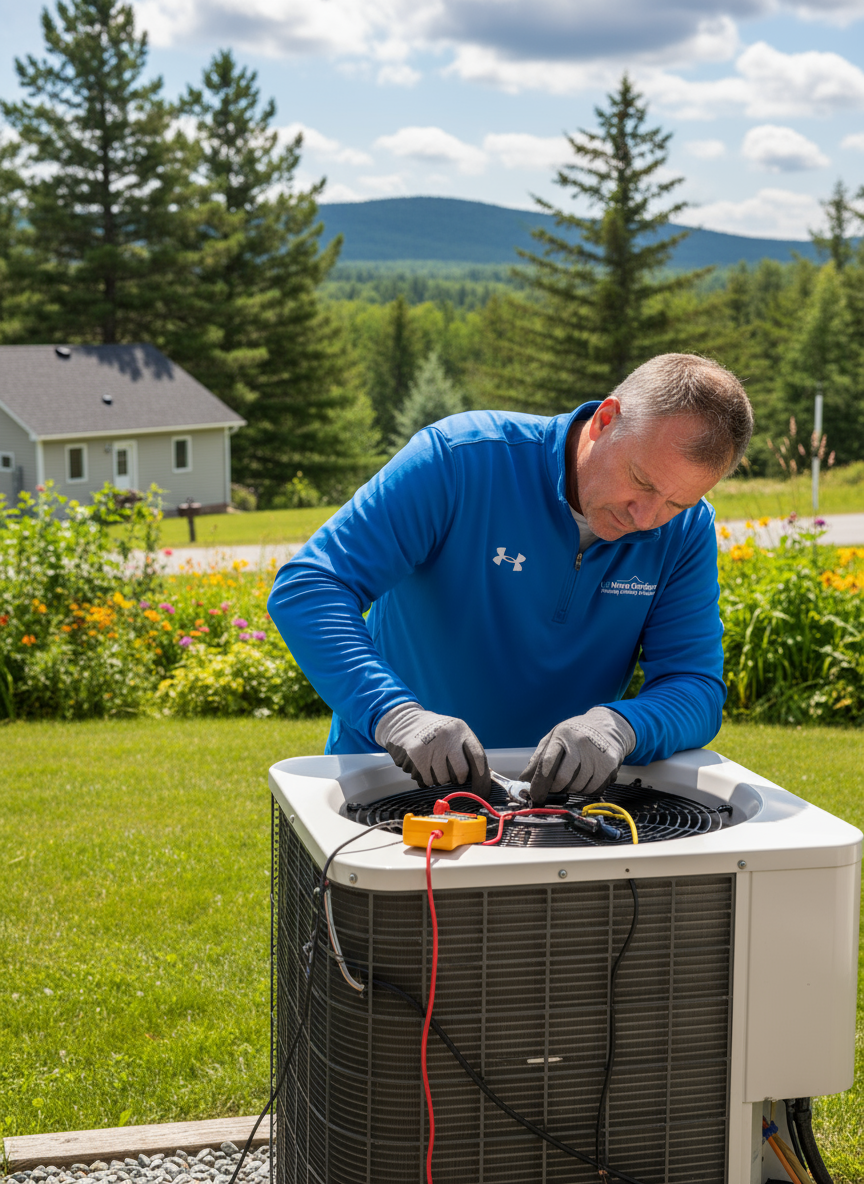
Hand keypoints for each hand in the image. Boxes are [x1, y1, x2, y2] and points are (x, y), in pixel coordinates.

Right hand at [375, 702, 490, 797]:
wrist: (403, 721)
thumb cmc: (433, 731)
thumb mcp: (453, 733)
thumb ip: (467, 752)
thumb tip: (483, 781)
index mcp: (460, 729)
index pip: (478, 757)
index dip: (482, 779)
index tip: (481, 792)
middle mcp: (447, 735)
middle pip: (461, 772)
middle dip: (457, 779)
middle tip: (451, 775)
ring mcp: (431, 745)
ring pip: (443, 779)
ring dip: (439, 779)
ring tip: (433, 765)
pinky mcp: (416, 755)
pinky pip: (427, 780)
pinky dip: (426, 779)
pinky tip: (423, 766)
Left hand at [520, 707, 635, 804]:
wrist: (608, 726)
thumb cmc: (576, 733)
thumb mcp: (554, 737)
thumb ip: (538, 758)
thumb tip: (523, 781)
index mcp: (562, 735)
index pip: (547, 763)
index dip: (539, 783)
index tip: (535, 795)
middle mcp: (580, 744)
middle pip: (562, 779)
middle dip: (555, 788)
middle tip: (556, 786)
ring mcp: (597, 755)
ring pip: (578, 788)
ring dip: (571, 789)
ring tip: (574, 776)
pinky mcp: (609, 766)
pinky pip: (593, 790)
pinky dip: (586, 790)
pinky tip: (586, 777)